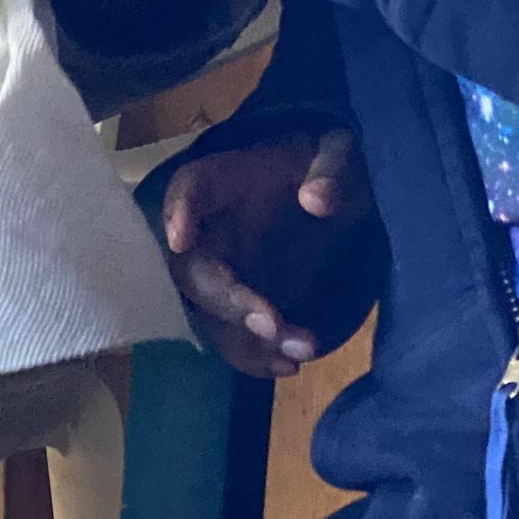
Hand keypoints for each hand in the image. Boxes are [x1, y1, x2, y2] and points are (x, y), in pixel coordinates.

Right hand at [163, 130, 374, 377]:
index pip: (190, 187)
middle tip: (271, 324)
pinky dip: (252, 357)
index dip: (178, 211)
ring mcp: (221, 269)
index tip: (179, 239)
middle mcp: (211, 227)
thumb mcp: (340, 153)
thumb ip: (332, 167)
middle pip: (192, 267)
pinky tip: (289, 365)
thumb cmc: (329, 167)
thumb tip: (317, 200)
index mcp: (228, 178)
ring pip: (208, 313)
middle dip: (225, 300)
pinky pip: (229, 336)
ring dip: (245, 340)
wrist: (341, 199)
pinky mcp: (237, 303)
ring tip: (300, 351)